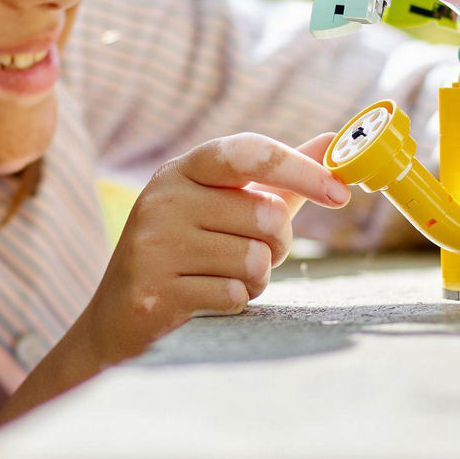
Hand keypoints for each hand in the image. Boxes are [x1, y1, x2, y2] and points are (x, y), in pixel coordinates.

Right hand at [81, 131, 347, 365]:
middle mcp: (164, 198)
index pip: (250, 152)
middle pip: (265, 215)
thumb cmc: (189, 252)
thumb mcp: (229, 206)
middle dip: (277, 244)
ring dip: (256, 277)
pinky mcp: (154, 291)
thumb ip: (281, 177)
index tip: (340, 194)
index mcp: (183, 169)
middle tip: (254, 253)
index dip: (301, 169)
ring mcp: (154, 244)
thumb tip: (335, 140)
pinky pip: (233, 294)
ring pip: (254, 259)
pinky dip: (235, 301)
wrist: (119, 317)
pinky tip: (208, 299)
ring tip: (225, 276)